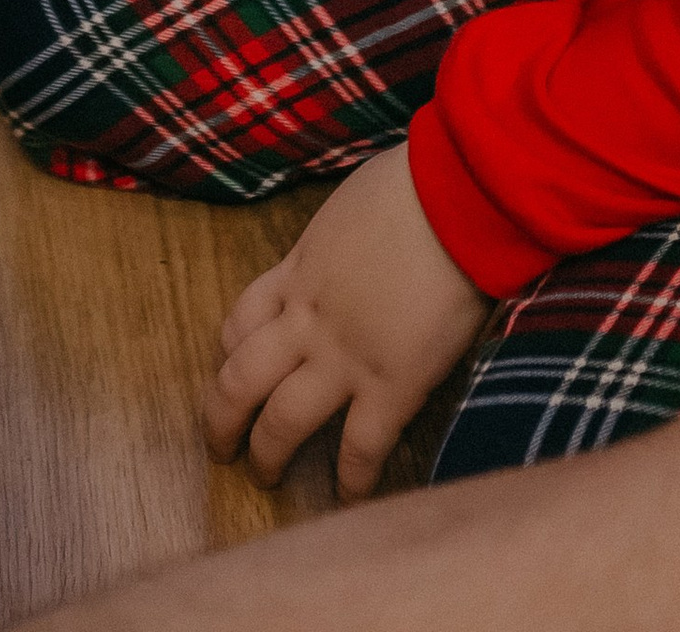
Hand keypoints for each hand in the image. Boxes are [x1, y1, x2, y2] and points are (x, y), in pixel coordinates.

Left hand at [203, 144, 487, 500]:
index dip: (228, 354)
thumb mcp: (348, 206)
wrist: (456, 198)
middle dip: (222, 420)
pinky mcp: (392, 385)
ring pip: (282, 421)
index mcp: (298, 271)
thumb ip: (335, 243)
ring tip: (265, 477)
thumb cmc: (413, 183)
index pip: (239, 322)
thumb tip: (343, 249)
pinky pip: (360, 447)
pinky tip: (348, 496)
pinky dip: (351, 479)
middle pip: (240, 380)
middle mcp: (307, 320)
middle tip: (223, 446)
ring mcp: (345, 357)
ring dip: (267, 455)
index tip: (232, 371)